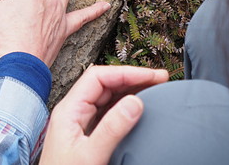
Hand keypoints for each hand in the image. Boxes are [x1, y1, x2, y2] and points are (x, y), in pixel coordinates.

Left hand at [40, 65, 168, 163]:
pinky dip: (126, 107)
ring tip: (155, 89)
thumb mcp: (90, 155)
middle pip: (104, 84)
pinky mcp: (86, 135)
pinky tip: (139, 108)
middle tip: (160, 79)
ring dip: (130, 90)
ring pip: (107, 97)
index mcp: (69, 109)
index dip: (126, 73)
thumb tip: (135, 102)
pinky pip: (108, 113)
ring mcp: (80, 123)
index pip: (98, 77)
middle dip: (132, 78)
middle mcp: (73, 112)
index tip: (151, 76)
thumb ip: (112, 129)